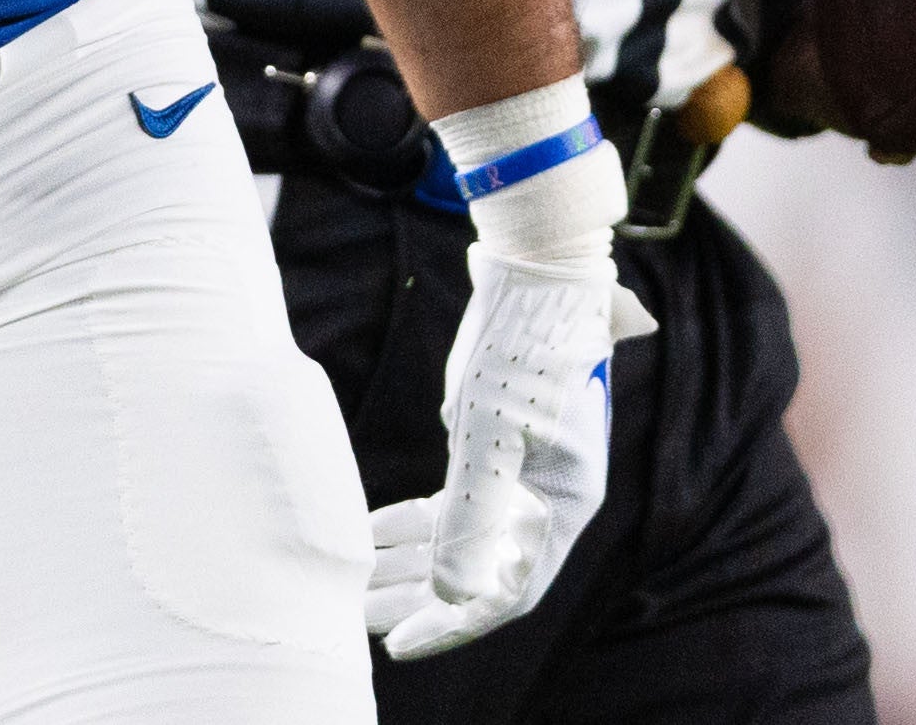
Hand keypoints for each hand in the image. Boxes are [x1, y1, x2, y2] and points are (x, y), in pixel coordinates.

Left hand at [367, 240, 651, 659]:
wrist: (537, 271)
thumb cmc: (520, 347)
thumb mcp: (489, 434)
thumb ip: (472, 518)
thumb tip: (453, 595)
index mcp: (562, 506)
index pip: (507, 591)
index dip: (451, 624)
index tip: (396, 644)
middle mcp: (548, 499)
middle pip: (480, 571)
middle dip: (417, 598)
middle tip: (355, 616)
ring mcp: (526, 473)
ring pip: (461, 536)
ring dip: (410, 561)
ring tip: (354, 584)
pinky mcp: (500, 446)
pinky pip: (455, 503)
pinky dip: (414, 521)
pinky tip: (370, 532)